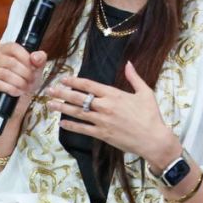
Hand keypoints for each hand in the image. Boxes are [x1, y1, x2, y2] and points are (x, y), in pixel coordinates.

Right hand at [0, 42, 47, 132]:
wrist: (18, 99)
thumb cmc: (25, 79)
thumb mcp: (36, 68)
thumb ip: (40, 59)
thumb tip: (35, 57)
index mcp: (2, 49)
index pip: (13, 48)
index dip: (25, 58)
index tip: (33, 67)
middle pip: (10, 62)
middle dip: (24, 73)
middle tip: (31, 80)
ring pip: (5, 74)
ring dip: (19, 82)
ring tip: (26, 87)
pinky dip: (11, 89)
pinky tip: (17, 92)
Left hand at [47, 63, 180, 165]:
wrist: (153, 139)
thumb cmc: (151, 115)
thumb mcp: (145, 93)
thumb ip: (134, 78)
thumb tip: (128, 63)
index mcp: (114, 94)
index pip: (89, 85)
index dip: (74, 81)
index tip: (64, 79)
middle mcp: (105, 106)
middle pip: (78, 98)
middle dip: (62, 93)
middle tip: (49, 90)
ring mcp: (102, 121)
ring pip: (77, 112)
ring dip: (62, 108)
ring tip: (50, 104)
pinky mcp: (101, 134)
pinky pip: (82, 129)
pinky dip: (71, 126)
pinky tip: (61, 123)